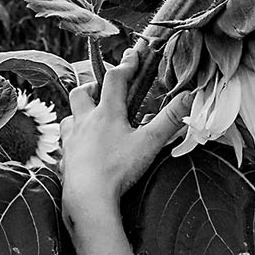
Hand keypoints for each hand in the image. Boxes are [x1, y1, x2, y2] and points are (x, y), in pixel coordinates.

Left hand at [59, 43, 194, 215]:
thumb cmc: (118, 169)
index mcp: (107, 113)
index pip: (115, 79)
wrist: (87, 198)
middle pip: (81, 92)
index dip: (126, 65)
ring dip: (81, 113)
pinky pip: (66, 142)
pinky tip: (83, 148)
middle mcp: (85, 121)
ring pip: (70, 116)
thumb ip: (171, 119)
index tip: (135, 56)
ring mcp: (72, 140)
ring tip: (94, 120)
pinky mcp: (65, 158)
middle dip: (94, 86)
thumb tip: (190, 95)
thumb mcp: (150, 142)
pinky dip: (74, 138)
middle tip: (106, 91)